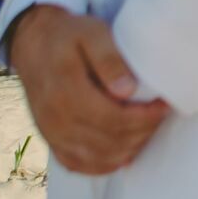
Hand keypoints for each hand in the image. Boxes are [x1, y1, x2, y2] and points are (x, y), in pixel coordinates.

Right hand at [7, 6, 167, 174]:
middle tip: (159, 116)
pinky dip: (102, 165)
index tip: (164, 106)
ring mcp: (50, 133)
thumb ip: (109, 60)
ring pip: (95, 157)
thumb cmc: (69, 35)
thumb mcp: (92, 34)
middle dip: (141, 133)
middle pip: (107, 141)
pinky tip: (123, 155)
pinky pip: (76, 164)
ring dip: (127, 149)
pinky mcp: (50, 139)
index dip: (143, 118)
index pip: (112, 118)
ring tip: (146, 130)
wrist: (34, 43)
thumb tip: (127, 90)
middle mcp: (55, 118)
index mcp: (65, 91)